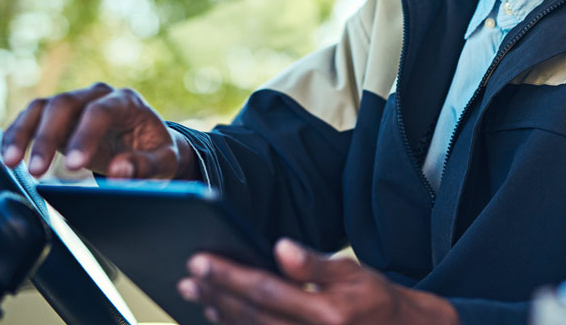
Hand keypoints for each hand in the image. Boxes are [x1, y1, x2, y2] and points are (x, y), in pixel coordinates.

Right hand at [0, 82, 196, 179]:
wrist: (148, 144)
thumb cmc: (157, 152)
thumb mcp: (165, 162)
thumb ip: (146, 166)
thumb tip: (120, 171)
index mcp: (127, 101)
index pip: (101, 112)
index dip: (84, 136)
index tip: (74, 167)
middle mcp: (99, 95)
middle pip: (65, 104)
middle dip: (47, 137)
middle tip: (37, 171)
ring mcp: (77, 102)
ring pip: (43, 107)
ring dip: (24, 133)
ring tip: (13, 163)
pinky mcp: (59, 116)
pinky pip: (32, 118)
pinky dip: (18, 134)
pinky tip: (9, 155)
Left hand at [177, 239, 459, 324]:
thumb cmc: (376, 302)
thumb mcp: (353, 274)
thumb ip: (314, 263)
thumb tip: (280, 247)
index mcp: (327, 313)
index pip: (265, 291)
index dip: (229, 275)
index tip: (200, 260)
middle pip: (249, 316)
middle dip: (215, 294)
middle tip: (189, 276)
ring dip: (218, 315)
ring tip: (198, 294)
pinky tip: (219, 318)